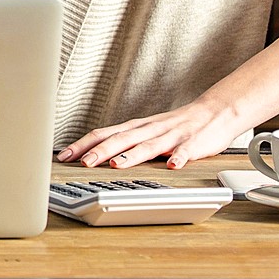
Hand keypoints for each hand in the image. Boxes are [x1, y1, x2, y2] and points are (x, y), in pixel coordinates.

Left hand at [57, 97, 242, 170]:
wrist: (215, 112)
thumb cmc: (177, 125)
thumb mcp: (147, 131)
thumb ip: (126, 141)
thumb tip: (96, 153)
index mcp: (137, 127)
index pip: (104, 133)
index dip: (83, 144)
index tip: (63, 156)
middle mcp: (150, 129)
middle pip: (121, 138)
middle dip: (101, 151)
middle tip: (83, 163)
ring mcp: (171, 135)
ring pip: (149, 145)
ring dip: (132, 155)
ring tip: (118, 165)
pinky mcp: (193, 143)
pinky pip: (185, 151)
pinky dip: (178, 157)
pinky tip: (172, 165)